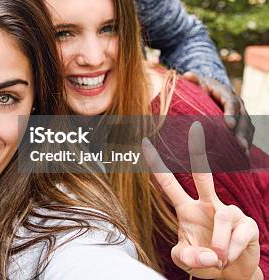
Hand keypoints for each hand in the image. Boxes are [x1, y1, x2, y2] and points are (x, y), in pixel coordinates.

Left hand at [142, 122, 260, 279]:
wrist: (231, 274)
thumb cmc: (203, 259)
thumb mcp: (186, 259)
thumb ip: (187, 256)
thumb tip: (206, 255)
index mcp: (187, 209)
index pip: (169, 184)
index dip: (157, 166)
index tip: (145, 144)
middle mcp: (207, 205)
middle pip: (203, 175)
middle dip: (198, 152)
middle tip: (196, 128)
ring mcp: (229, 212)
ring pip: (223, 216)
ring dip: (218, 242)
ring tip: (216, 259)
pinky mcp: (248, 225)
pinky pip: (238, 233)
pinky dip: (230, 249)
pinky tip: (227, 258)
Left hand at [183, 72, 253, 153]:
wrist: (208, 90)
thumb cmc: (199, 88)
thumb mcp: (196, 83)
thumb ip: (193, 80)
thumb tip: (188, 75)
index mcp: (226, 93)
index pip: (231, 103)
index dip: (231, 114)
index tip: (228, 125)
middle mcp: (237, 104)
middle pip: (243, 118)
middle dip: (241, 132)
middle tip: (239, 145)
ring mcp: (241, 114)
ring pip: (247, 128)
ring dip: (246, 140)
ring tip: (242, 153)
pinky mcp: (240, 124)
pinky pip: (246, 134)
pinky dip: (245, 144)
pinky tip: (242, 156)